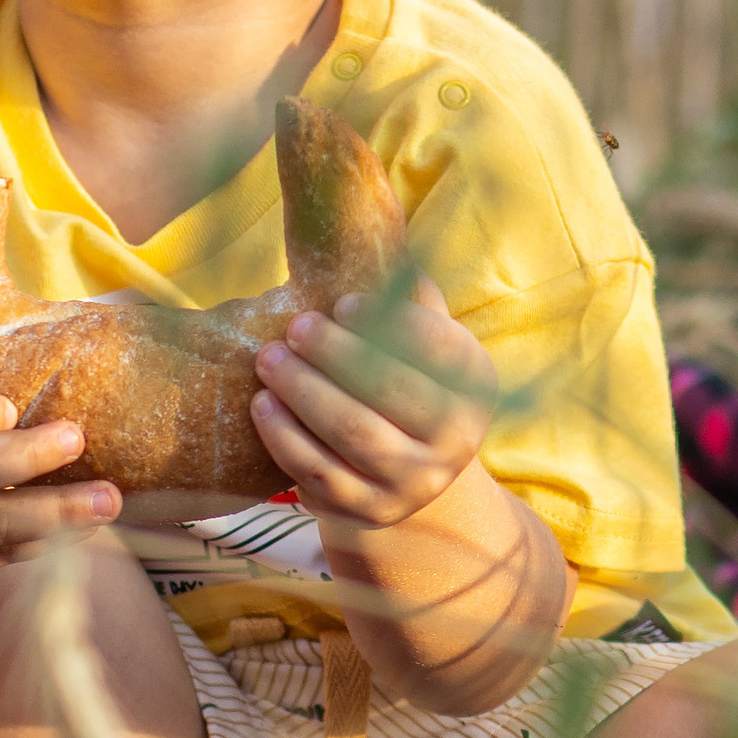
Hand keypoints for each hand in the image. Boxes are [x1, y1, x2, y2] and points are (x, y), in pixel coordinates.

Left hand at [250, 275, 497, 529]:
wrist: (404, 472)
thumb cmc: (404, 381)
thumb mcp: (418, 341)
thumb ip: (406, 296)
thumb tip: (376, 224)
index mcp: (475, 387)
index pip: (443, 351)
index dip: (395, 324)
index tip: (344, 303)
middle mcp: (457, 441)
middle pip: (392, 392)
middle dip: (336, 356)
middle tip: (294, 328)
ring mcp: (416, 484)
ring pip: (354, 436)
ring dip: (304, 394)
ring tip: (268, 360)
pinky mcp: (371, 513)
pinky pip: (322, 476)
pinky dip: (286, 439)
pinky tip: (262, 407)